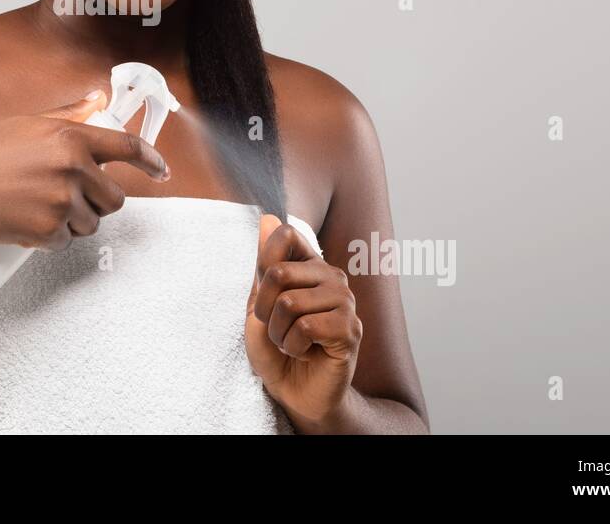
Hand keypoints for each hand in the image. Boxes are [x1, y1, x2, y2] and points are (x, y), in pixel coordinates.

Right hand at [0, 90, 169, 249]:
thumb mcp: (30, 124)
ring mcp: (62, 202)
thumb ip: (70, 114)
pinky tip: (27, 221)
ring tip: (38, 206)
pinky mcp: (49, 231)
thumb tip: (99, 99)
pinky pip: (66, 241)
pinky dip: (51, 238)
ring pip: (92, 223)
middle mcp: (73, 168)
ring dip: (73, 221)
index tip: (162, 170)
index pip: (127, 147)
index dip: (151, 159)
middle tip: (66, 196)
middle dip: (97, 201)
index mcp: (71, 137)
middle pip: (115, 198)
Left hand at [245, 213, 362, 432]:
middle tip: (277, 329)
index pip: (285, 234)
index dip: (262, 267)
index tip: (266, 297)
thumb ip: (264, 264)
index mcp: (310, 265)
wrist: (293, 391)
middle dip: (265, 310)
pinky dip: (293, 346)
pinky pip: (306, 327)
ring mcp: (344, 301)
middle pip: (278, 272)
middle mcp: (331, 276)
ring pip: (289, 303)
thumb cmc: (276, 348)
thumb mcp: (259, 303)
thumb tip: (267, 217)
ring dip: (279, 333)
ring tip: (292, 342)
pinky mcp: (350, 328)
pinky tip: (305, 352)